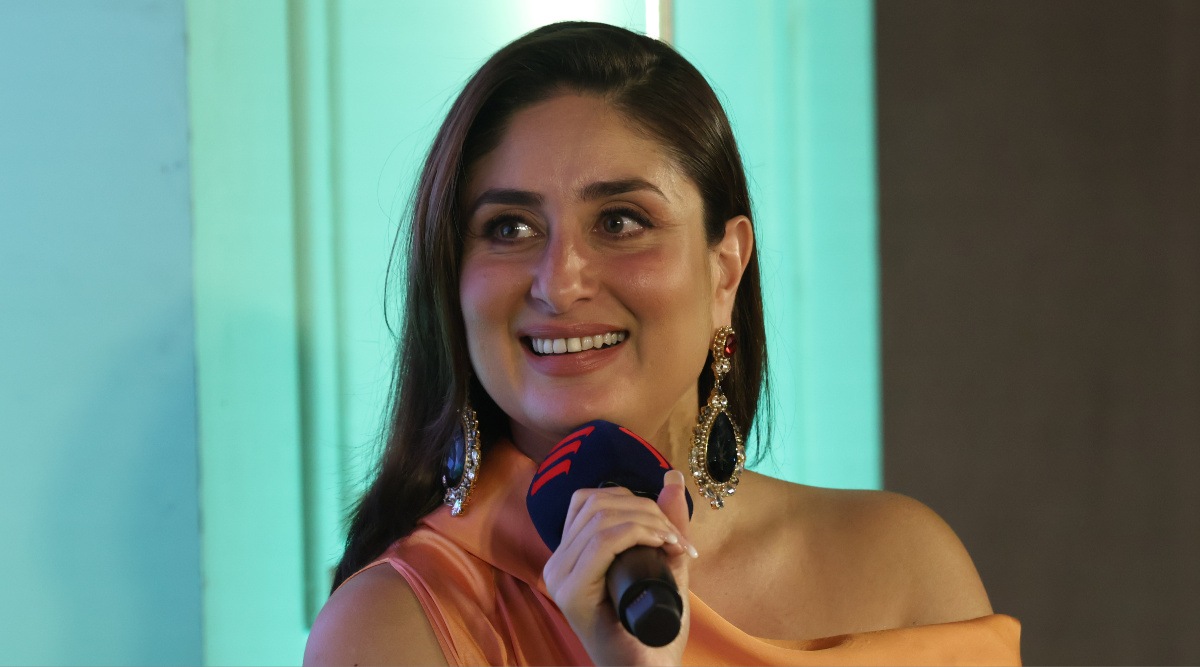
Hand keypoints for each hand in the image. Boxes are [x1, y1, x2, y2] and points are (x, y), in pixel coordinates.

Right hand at [542, 470, 696, 665]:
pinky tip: (661, 545)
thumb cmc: (652, 630)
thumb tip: (672, 479)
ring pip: (602, 517)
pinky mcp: (570, 592)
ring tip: (675, 545)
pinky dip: (639, 533)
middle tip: (679, 540)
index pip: (590, 501)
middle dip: (647, 510)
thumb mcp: (664, 567)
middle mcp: (556, 563)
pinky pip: (602, 541)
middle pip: (597, 503)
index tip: (671, 529)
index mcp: (569, 556)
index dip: (634, 501)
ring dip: (649, 521)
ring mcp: (559, 577)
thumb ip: (665, 526)